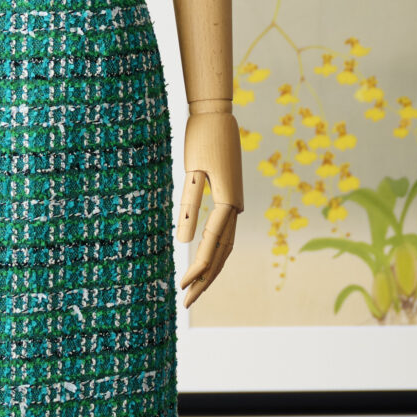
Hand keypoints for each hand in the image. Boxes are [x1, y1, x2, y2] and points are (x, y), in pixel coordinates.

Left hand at [177, 107, 243, 308]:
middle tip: (186, 303)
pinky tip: (202, 262)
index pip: (210, 245)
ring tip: (194, 290)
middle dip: (205, 280)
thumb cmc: (202, 138)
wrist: (217, 114)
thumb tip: (181, 241)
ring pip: (225, 247)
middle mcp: (236, 207)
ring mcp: (235, 204)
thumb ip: (190, 203)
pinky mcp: (230, 198)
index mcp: (228, 202)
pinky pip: (223, 234)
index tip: (181, 287)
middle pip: (222, 254)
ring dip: (210, 270)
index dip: (196, 268)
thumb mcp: (192, 169)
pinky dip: (214, 252)